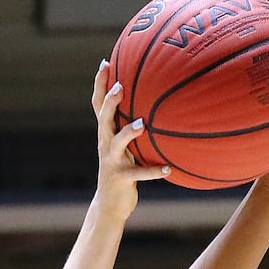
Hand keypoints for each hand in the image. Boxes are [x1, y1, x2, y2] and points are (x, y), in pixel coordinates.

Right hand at [91, 61, 170, 222]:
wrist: (109, 205)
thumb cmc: (122, 170)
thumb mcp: (124, 147)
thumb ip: (133, 127)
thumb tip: (155, 105)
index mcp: (106, 134)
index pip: (99, 105)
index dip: (100, 85)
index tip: (105, 63)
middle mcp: (105, 144)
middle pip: (104, 119)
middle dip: (110, 102)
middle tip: (119, 86)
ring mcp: (112, 161)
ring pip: (118, 143)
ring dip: (129, 133)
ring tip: (142, 124)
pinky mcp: (121, 179)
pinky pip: (139, 174)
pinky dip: (153, 171)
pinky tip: (169, 169)